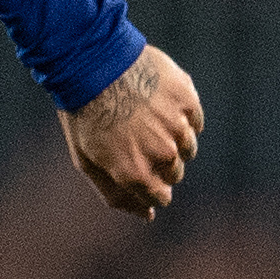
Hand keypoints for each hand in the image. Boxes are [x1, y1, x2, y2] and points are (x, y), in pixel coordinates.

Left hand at [59, 46, 202, 217]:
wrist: (91, 63)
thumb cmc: (84, 114)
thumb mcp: (88, 160)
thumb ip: (117, 193)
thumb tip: (148, 215)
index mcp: (135, 172)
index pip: (161, 197)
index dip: (150, 186)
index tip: (139, 168)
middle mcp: (161, 153)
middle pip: (175, 173)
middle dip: (159, 162)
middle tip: (136, 138)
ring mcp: (177, 125)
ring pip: (189, 148)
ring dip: (173, 139)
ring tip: (147, 120)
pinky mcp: (187, 99)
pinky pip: (195, 121)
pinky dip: (182, 117)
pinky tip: (159, 104)